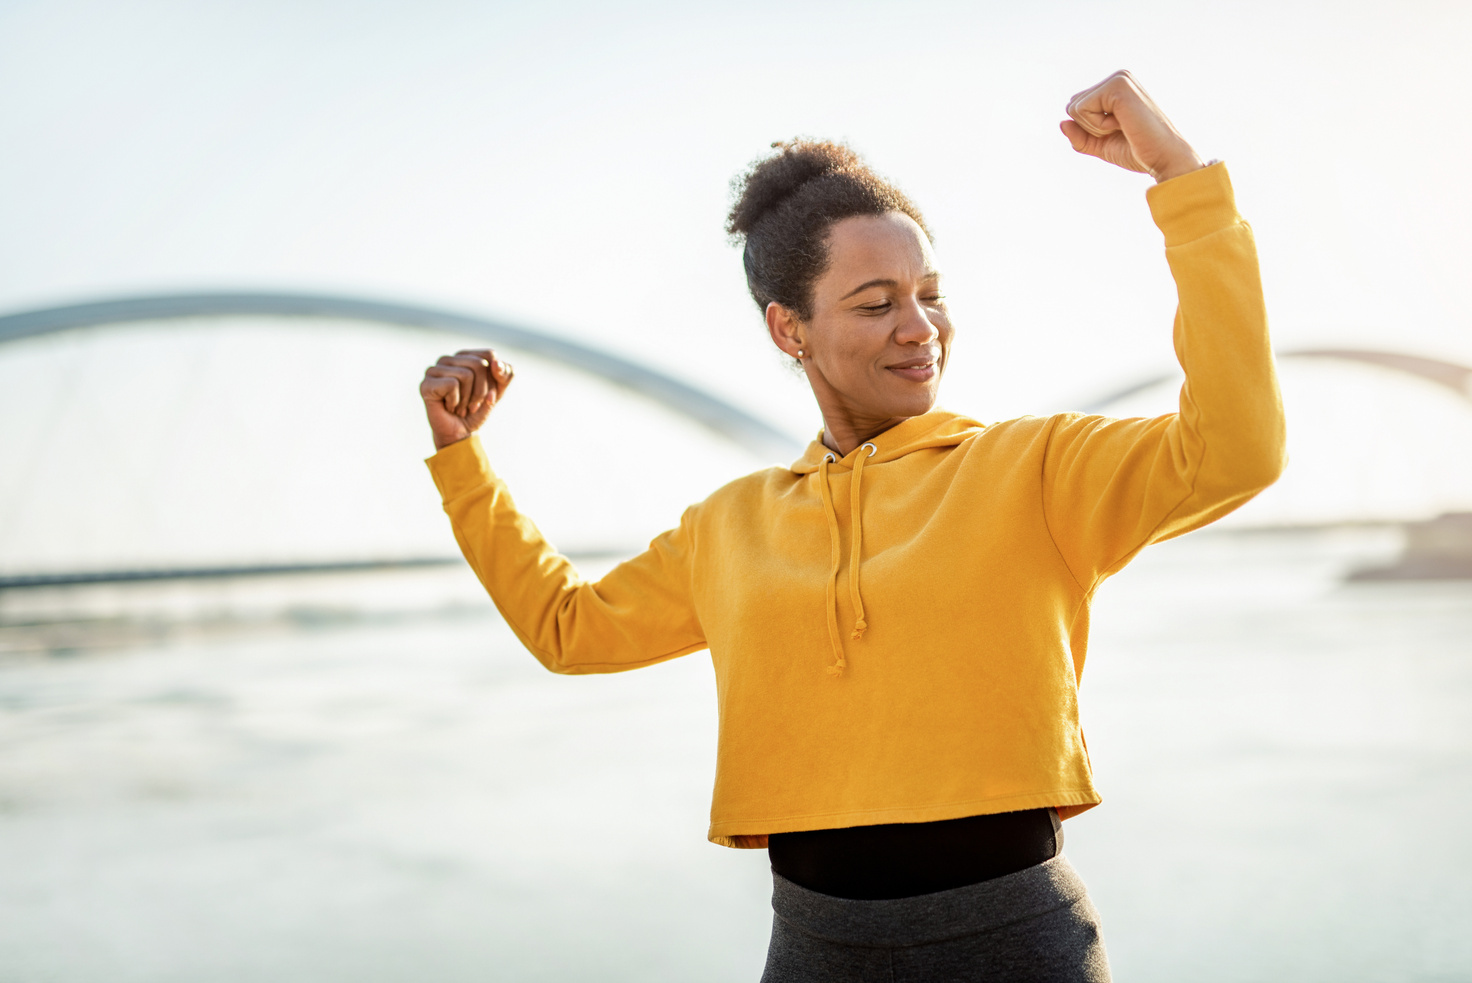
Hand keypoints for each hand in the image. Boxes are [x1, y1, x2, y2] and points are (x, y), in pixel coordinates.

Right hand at [420, 349, 513, 450]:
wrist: (460, 434)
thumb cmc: (476, 411)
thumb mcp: (498, 392)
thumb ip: (506, 375)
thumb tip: (496, 363)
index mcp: (465, 356)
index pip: (489, 355)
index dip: (494, 378)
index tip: (486, 393)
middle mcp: (448, 359)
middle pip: (479, 364)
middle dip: (481, 391)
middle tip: (472, 405)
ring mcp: (434, 370)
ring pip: (466, 374)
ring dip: (468, 399)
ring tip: (460, 407)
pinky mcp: (426, 383)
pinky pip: (452, 384)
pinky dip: (456, 401)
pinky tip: (448, 407)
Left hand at [1060, 71, 1205, 182]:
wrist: (1164, 159)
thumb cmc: (1138, 152)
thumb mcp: (1101, 145)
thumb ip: (1080, 136)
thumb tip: (1061, 123)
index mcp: (1116, 87)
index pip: (1076, 108)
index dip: (1089, 130)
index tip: (1118, 132)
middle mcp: (1118, 77)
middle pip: (1072, 106)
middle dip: (1089, 128)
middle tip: (1121, 131)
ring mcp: (1119, 78)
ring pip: (1074, 108)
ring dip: (1094, 128)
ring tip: (1123, 127)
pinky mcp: (1118, 86)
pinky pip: (1082, 110)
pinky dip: (1098, 126)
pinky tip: (1123, 125)